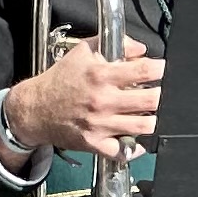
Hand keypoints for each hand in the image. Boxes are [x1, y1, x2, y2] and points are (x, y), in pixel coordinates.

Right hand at [7, 46, 160, 161]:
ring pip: (144, 126)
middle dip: (161, 94)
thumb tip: (141, 49)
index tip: (162, 69)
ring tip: (150, 113)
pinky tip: (136, 138)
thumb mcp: (82, 52)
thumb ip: (114, 45)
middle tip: (159, 92)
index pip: (143, 70)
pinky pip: (124, 151)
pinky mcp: (95, 144)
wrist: (35, 108)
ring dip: (153, 119)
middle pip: (150, 100)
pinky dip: (136, 147)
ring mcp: (100, 124)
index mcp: (100, 75)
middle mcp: (102, 100)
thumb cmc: (60, 79)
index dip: (160, 69)